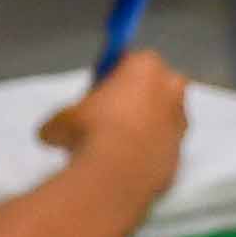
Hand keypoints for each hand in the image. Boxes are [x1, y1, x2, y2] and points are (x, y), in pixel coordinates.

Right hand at [41, 49, 191, 194]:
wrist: (115, 176)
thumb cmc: (89, 133)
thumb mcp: (61, 118)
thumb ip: (65, 117)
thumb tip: (54, 132)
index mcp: (146, 65)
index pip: (129, 60)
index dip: (110, 75)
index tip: (97, 91)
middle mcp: (171, 89)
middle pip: (154, 86)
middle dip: (136, 97)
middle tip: (107, 117)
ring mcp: (180, 123)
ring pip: (161, 119)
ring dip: (144, 128)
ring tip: (113, 147)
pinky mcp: (181, 155)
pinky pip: (162, 149)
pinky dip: (148, 154)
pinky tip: (125, 166)